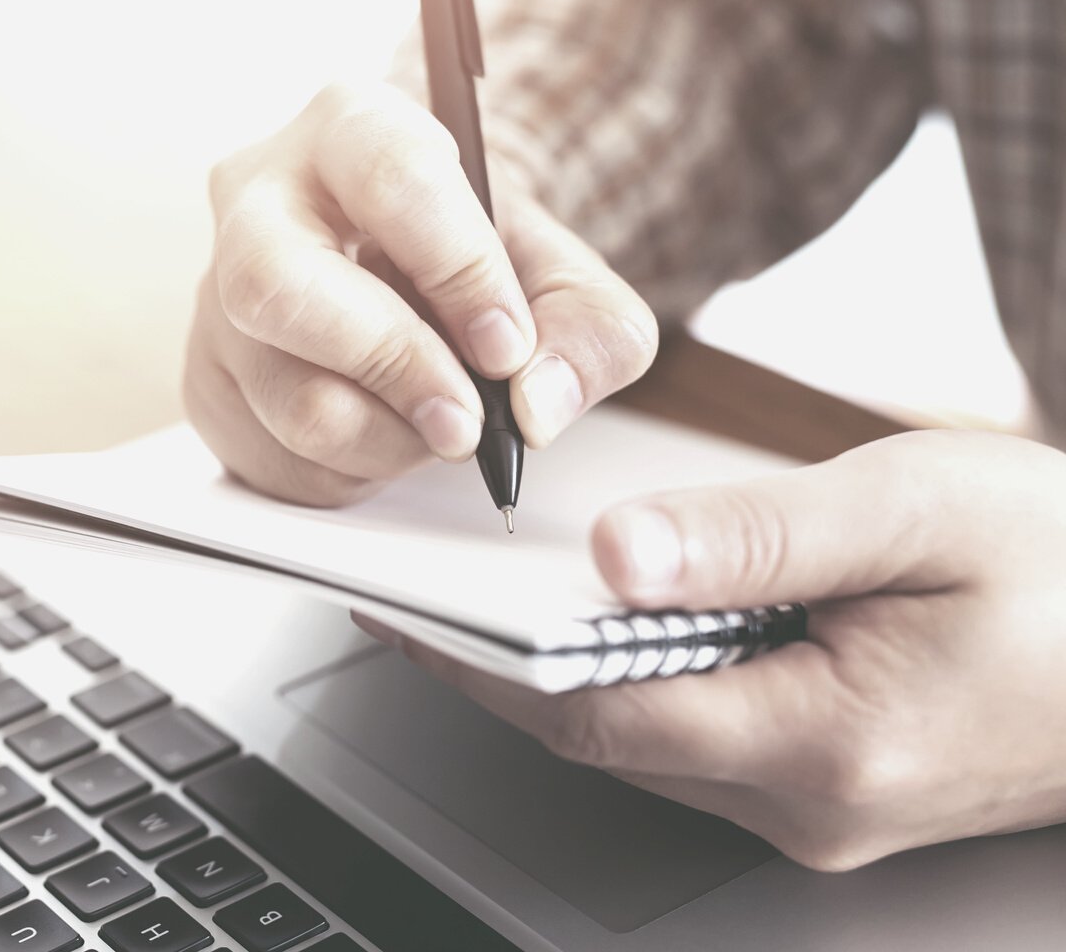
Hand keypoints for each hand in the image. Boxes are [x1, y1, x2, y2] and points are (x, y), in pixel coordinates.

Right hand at [185, 80, 656, 504]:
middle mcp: (259, 195)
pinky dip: (354, 467)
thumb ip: (588, 329)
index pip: (393, 180)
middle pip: (280, 286)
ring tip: (440, 425)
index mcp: (351, 127)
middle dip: (391, 366)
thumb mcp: (562, 274)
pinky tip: (387, 429)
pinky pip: (275, 452)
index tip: (507, 347)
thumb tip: (536, 405)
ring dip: (388, 437)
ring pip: (286, 393)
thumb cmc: (471, 258)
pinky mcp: (207, 375)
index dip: (459, 271)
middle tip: (466, 420)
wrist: (408, 272)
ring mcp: (218, 290)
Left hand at [362, 429, 1065, 870]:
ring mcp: (825, 808)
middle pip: (605, 737)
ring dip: (568, 674)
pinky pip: (701, 738)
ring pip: (649, 743)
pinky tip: (612, 618)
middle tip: (423, 590)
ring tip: (491, 592)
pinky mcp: (835, 787)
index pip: (592, 715)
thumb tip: (615, 557)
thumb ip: (756, 537)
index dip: (481, 665)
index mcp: (826, 741)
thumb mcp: (913, 509)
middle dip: (505, 667)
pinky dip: (638, 680)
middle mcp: (814, 803)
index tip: (404, 611)